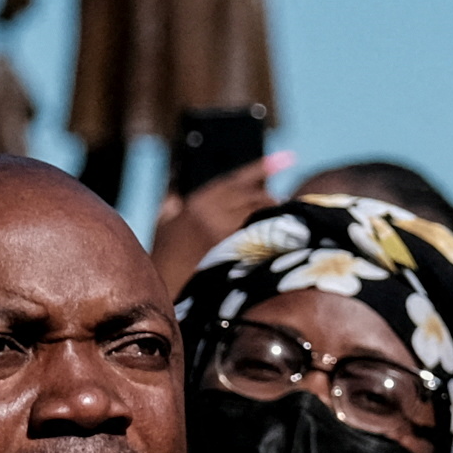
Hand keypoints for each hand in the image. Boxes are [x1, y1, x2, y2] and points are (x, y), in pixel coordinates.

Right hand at [150, 153, 290, 295]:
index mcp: (197, 202)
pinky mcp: (235, 255)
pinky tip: (282, 244)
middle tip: (286, 207)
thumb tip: (180, 193)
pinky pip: (263, 241)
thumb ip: (174, 205)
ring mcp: (224, 234)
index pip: (236, 178)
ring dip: (278, 219)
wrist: (163, 294)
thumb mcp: (164, 226)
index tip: (288, 159)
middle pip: (256, 197)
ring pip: (263, 218)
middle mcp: (212, 213)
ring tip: (287, 226)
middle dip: (274, 200)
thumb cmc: (163, 263)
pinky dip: (274, 239)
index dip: (263, 167)